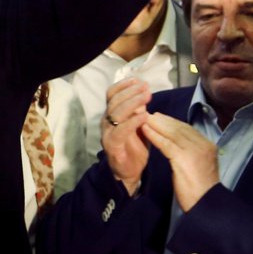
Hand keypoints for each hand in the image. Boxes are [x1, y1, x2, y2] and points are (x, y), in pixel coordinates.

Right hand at [101, 78, 151, 194]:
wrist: (128, 173)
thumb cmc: (134, 147)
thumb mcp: (138, 125)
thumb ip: (138, 111)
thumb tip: (143, 94)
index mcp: (111, 114)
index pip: (111, 94)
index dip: (123, 85)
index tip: (138, 80)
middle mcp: (106, 121)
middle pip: (114, 100)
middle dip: (130, 91)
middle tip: (146, 88)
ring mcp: (107, 133)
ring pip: (116, 113)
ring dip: (132, 103)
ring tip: (146, 97)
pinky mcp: (112, 145)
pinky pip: (121, 131)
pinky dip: (133, 122)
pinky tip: (145, 116)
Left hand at [143, 112, 218, 211]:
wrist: (206, 205)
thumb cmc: (200, 190)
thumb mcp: (198, 166)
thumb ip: (190, 152)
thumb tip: (176, 143)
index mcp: (209, 146)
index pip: (187, 129)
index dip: (172, 122)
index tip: (160, 118)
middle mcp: (203, 145)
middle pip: (180, 128)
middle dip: (163, 120)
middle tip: (149, 115)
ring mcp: (195, 151)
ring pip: (172, 132)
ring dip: (156, 125)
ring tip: (143, 119)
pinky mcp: (184, 158)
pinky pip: (166, 143)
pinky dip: (154, 135)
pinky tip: (144, 130)